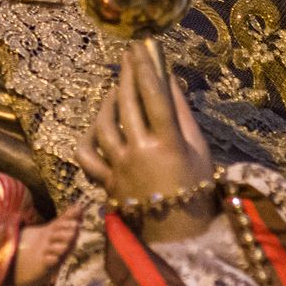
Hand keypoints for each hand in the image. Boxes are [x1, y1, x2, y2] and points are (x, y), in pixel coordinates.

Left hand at [76, 43, 216, 242]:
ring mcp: (118, 167)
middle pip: (127, 105)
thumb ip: (181, 113)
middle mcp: (140, 152)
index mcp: (169, 144)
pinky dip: (89, 137)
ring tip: (118, 91)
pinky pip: (87, 154)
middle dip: (127, 76)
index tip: (141, 48)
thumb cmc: (195, 189)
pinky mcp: (105, 181)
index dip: (146, 68)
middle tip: (128, 57)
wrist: (177, 237)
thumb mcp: (198, 149)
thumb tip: (168, 78)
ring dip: (109, 103)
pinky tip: (98, 125)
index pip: (153, 97)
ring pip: (103, 125)